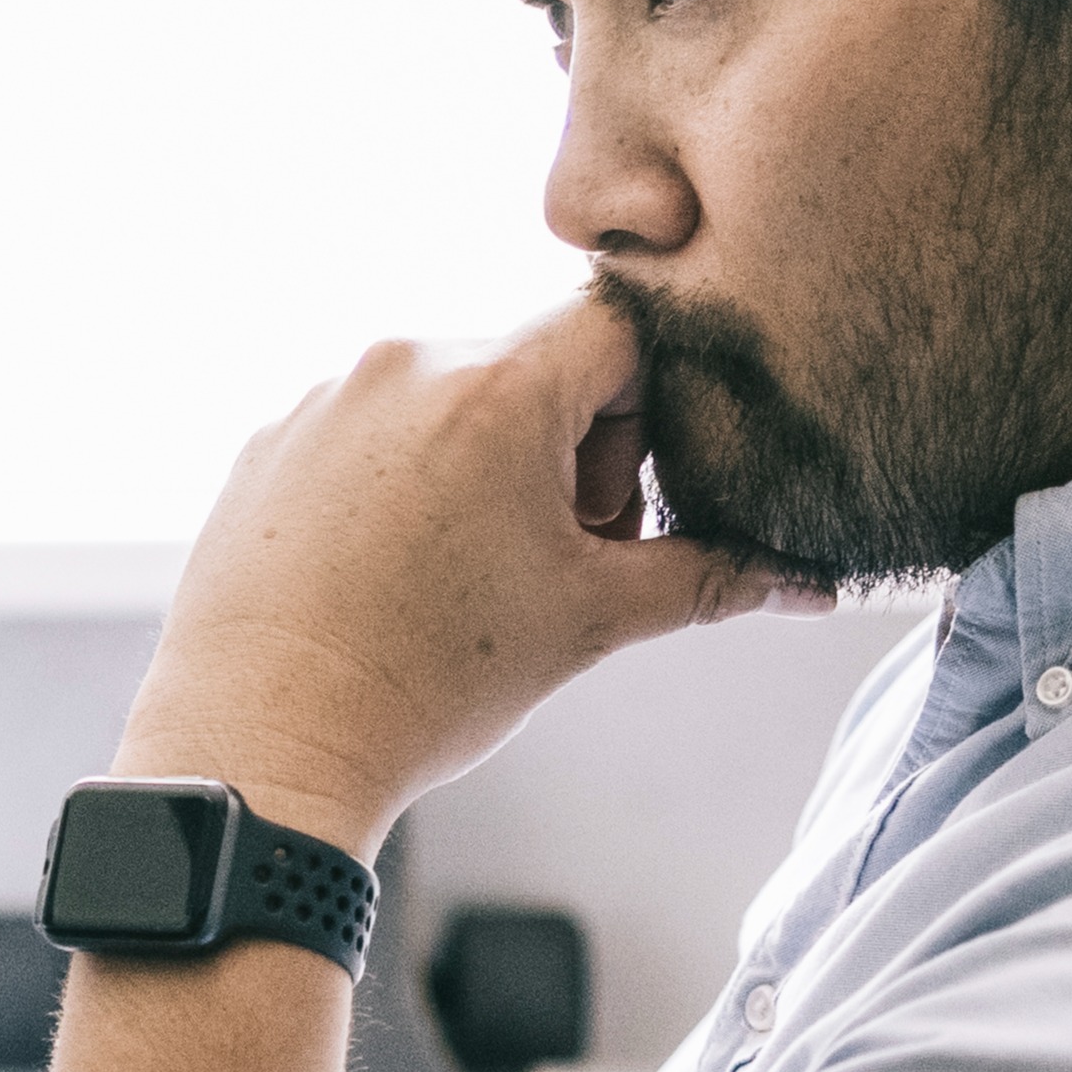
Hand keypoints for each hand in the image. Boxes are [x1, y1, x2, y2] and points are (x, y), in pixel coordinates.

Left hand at [124, 291, 801, 845]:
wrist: (262, 745)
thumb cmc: (429, 685)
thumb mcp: (589, 622)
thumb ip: (707, 578)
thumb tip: (808, 581)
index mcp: (496, 387)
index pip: (619, 326)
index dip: (644, 409)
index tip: (614, 501)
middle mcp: (404, 364)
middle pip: (531, 364)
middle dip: (566, 451)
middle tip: (551, 561)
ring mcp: (325, 398)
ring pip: (447, 400)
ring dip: (481, 468)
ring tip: (462, 580)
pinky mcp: (270, 439)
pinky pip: (366, 432)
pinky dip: (398, 487)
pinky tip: (389, 578)